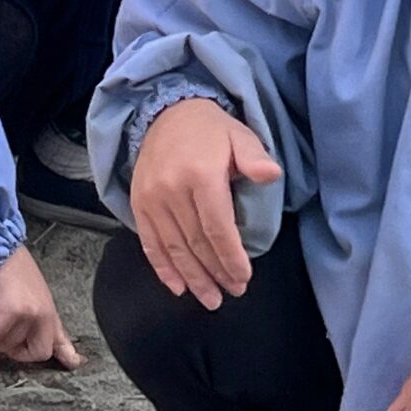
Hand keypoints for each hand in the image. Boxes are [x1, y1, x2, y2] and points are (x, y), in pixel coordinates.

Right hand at [0, 243, 81, 368]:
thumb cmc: (11, 271)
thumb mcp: (32, 296)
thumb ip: (37, 320)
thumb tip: (40, 341)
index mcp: (49, 311)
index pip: (61, 338)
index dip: (67, 354)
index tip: (74, 364)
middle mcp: (44, 315)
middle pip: (38, 353)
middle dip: (18, 351)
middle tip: (6, 335)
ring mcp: (30, 315)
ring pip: (8, 347)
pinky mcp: (12, 314)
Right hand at [128, 97, 280, 308]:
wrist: (166, 112)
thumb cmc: (210, 130)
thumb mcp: (239, 135)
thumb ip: (254, 157)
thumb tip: (271, 174)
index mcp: (200, 175)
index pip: (217, 228)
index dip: (230, 258)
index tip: (243, 278)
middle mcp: (171, 190)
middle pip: (196, 243)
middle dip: (216, 273)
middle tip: (233, 292)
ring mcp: (151, 199)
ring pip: (174, 249)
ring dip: (193, 278)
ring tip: (210, 299)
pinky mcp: (138, 204)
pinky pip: (150, 243)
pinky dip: (163, 269)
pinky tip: (177, 288)